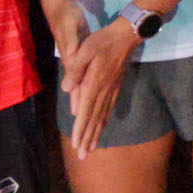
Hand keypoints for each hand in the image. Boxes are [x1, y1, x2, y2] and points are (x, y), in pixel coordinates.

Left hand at [63, 17, 142, 152]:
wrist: (126, 36)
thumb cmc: (102, 41)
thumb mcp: (85, 50)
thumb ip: (76, 69)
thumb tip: (66, 88)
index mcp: (94, 83)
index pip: (86, 111)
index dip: (81, 129)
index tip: (77, 145)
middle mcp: (103, 91)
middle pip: (94, 119)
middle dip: (88, 138)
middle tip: (83, 156)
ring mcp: (111, 91)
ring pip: (102, 117)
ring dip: (96, 134)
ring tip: (91, 148)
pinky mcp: (115, 88)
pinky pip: (109, 110)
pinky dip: (104, 122)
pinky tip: (101, 129)